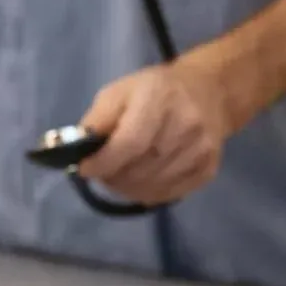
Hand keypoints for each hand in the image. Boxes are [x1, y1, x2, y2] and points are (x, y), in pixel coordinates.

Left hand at [74, 59, 231, 205]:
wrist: (207, 92)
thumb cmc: (152, 90)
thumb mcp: (117, 92)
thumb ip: (97, 120)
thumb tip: (77, 150)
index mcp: (159, 98)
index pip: (130, 142)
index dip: (104, 162)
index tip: (84, 169)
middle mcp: (186, 125)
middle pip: (141, 168)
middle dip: (111, 176)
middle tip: (99, 172)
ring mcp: (201, 150)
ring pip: (154, 186)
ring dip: (126, 188)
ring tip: (116, 176)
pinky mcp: (208, 169)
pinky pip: (170, 194)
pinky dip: (146, 194)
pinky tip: (137, 182)